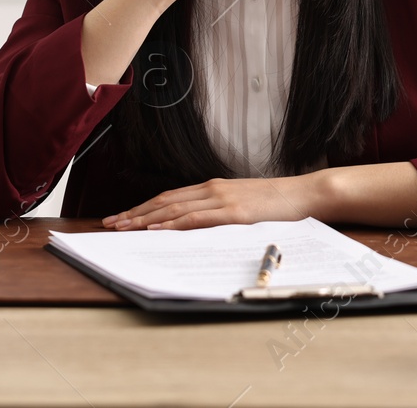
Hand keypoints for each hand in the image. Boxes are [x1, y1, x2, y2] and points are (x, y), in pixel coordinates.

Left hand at [102, 175, 322, 230]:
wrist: (305, 194)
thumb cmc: (278, 203)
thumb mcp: (243, 203)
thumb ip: (220, 211)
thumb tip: (196, 226)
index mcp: (214, 187)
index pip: (170, 196)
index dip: (144, 207)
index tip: (123, 216)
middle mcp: (213, 189)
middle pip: (165, 201)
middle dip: (135, 213)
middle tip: (111, 224)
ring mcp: (222, 199)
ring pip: (174, 208)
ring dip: (146, 219)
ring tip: (124, 227)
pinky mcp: (234, 213)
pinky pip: (197, 218)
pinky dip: (174, 223)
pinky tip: (157, 229)